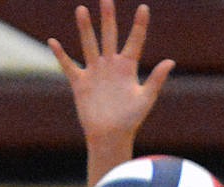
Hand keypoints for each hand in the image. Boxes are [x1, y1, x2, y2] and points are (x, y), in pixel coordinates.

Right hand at [49, 0, 173, 150]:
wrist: (110, 137)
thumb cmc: (130, 120)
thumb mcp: (145, 99)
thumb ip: (156, 79)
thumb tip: (170, 61)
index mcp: (128, 67)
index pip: (135, 40)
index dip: (140, 25)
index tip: (144, 8)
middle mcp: (110, 65)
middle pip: (109, 36)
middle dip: (108, 18)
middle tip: (106, 0)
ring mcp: (95, 73)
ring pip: (89, 45)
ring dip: (85, 28)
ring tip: (82, 9)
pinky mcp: (81, 83)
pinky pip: (69, 66)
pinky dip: (61, 55)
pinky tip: (53, 42)